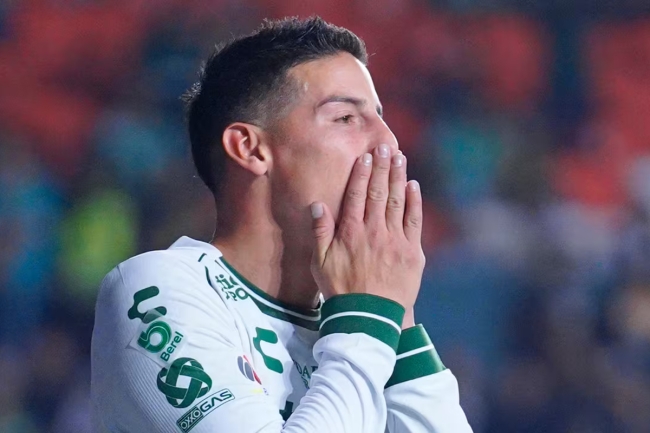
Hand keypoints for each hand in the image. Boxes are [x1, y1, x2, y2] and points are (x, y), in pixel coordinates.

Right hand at [310, 144, 424, 312]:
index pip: (357, 194)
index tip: (366, 156)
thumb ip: (319, 232)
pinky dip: (414, 202)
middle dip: (382, 167)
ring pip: (396, 201)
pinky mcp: (411, 252)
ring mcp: (394, 240)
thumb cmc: (340, 290)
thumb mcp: (320, 263)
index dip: (362, 173)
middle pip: (378, 192)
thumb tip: (317, 204)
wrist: (368, 316)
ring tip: (400, 158)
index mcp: (351, 231)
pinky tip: (413, 187)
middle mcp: (373, 230)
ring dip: (398, 178)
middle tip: (386, 147)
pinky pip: (414, 221)